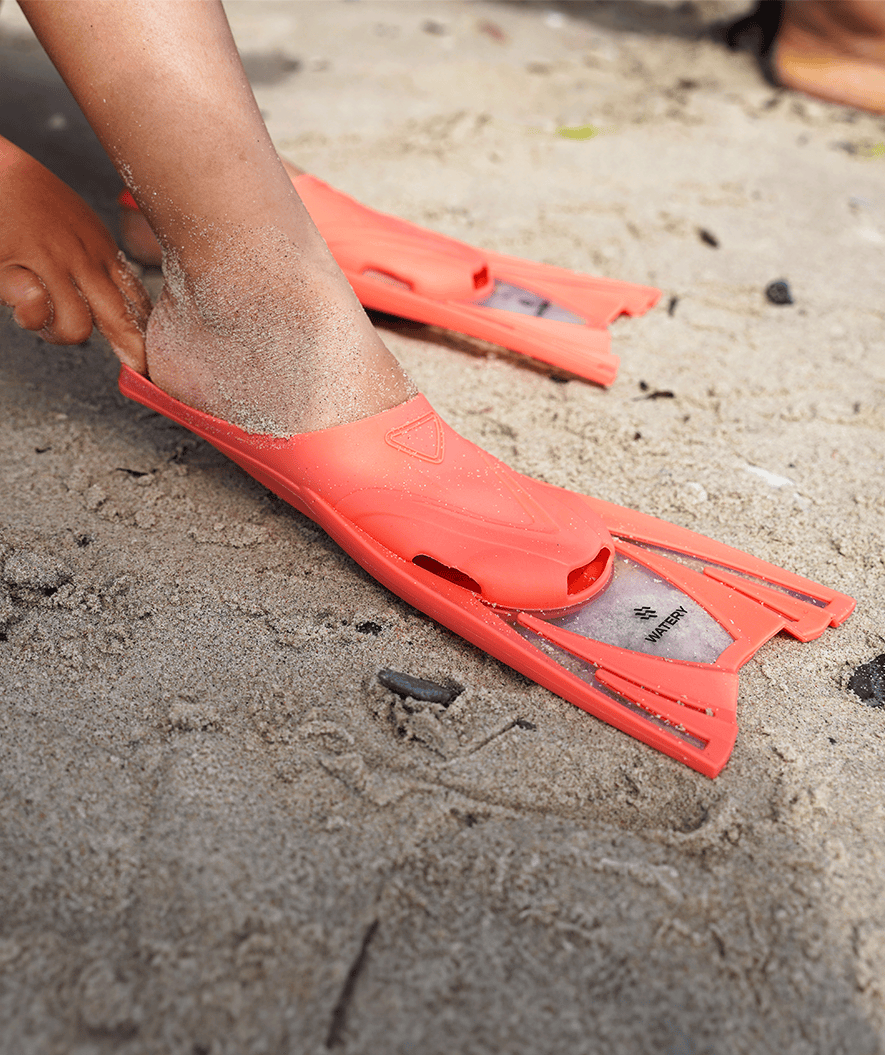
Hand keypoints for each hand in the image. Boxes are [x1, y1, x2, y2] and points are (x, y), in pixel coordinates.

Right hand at [0, 137, 150, 371]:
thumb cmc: (29, 197)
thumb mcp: (77, 228)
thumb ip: (94, 265)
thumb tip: (116, 309)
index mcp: (101, 250)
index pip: (135, 299)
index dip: (143, 332)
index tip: (150, 356)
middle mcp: (84, 257)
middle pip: (121, 318)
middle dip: (132, 348)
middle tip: (135, 365)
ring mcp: (52, 260)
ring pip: (75, 327)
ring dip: (56, 332)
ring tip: (41, 316)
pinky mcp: (17, 261)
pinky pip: (33, 306)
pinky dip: (28, 311)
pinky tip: (22, 295)